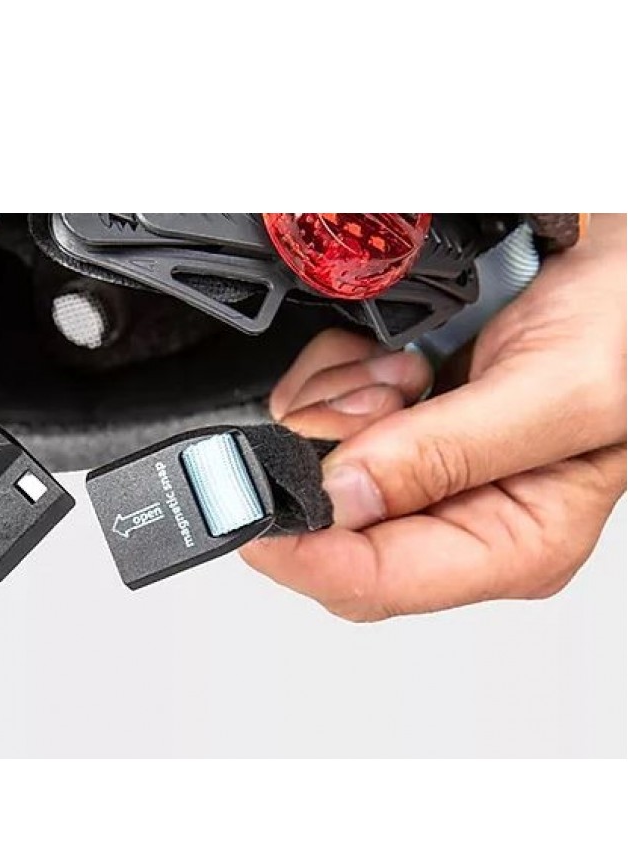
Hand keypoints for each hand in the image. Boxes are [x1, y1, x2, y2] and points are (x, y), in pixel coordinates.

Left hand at [243, 214, 626, 619]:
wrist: (619, 263)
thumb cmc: (626, 324)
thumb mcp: (555, 389)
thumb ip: (445, 452)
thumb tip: (340, 500)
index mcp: (512, 542)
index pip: (375, 583)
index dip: (300, 555)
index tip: (255, 510)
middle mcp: (460, 516)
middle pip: (328, 529)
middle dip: (327, 455)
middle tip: (375, 398)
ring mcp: (423, 468)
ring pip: (313, 464)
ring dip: (338, 405)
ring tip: (402, 370)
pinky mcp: (398, 424)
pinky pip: (319, 416)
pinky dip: (335, 377)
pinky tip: (389, 358)